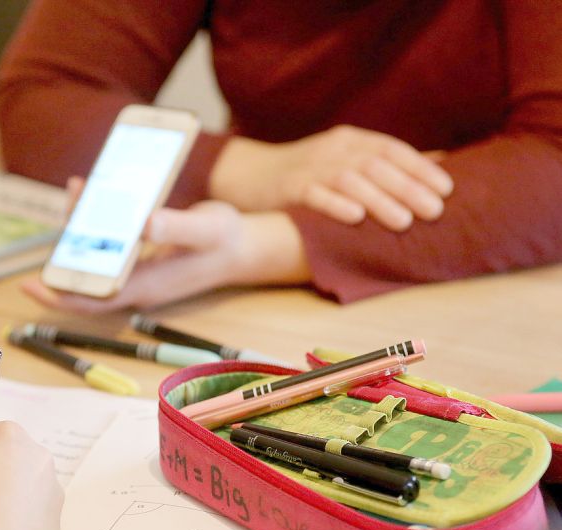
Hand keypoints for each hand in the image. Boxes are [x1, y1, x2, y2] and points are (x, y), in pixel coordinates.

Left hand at [22, 200, 308, 313]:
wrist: (245, 247)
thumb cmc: (226, 240)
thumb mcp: (206, 227)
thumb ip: (177, 226)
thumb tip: (142, 224)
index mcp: (146, 286)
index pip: (93, 299)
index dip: (60, 296)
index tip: (31, 285)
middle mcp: (136, 285)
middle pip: (86, 277)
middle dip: (66, 250)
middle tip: (66, 205)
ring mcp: (138, 274)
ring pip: (96, 259)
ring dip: (82, 231)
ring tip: (78, 192)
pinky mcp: (141, 260)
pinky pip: (109, 247)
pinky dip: (98, 225)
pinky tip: (96, 195)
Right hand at [210, 125, 453, 230]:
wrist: (246, 174)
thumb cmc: (305, 173)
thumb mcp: (344, 160)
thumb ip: (385, 164)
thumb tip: (440, 165)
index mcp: (350, 141)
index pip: (392, 150)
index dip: (420, 168)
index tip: (447, 189)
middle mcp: (332, 150)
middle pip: (375, 165)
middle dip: (408, 188)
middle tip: (434, 211)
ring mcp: (308, 168)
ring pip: (349, 180)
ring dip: (379, 200)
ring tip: (404, 222)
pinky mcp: (287, 188)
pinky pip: (313, 194)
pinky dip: (334, 204)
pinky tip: (354, 217)